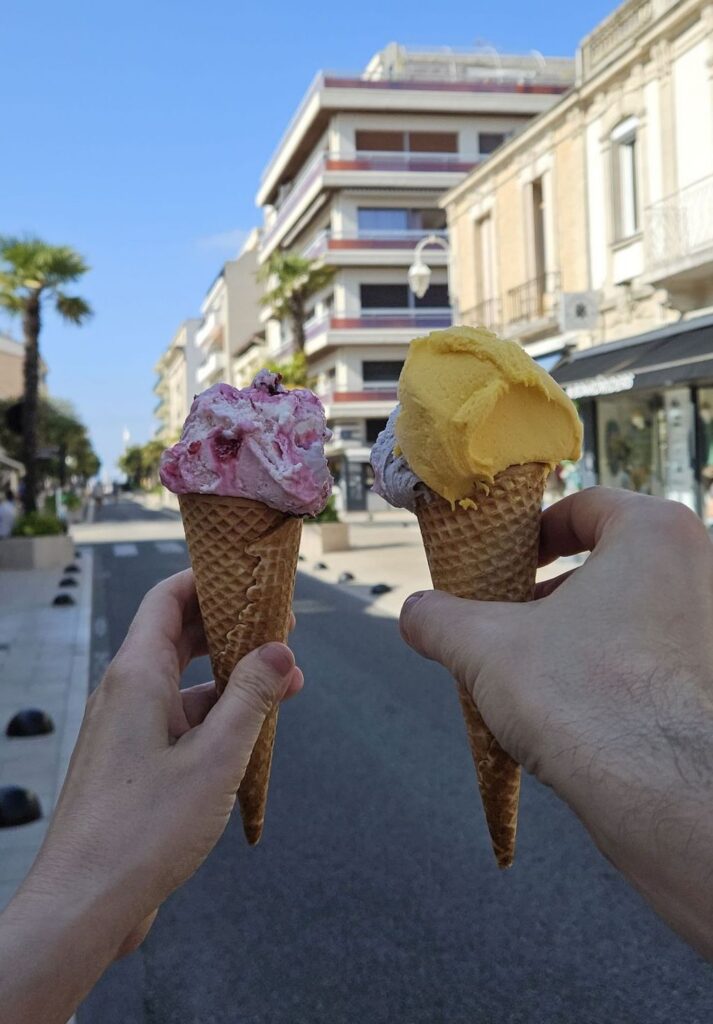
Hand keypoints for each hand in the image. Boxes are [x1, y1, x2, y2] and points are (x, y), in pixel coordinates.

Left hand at [0, 569, 302, 1023]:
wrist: (85, 903)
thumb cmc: (144, 830)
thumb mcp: (216, 757)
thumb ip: (251, 697)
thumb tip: (280, 650)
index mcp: (137, 674)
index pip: (169, 597)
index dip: (211, 579)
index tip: (256, 579)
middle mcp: (127, 692)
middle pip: (181, 636)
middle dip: (234, 629)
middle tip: (284, 631)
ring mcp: (129, 728)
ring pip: (186, 683)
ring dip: (233, 680)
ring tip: (287, 687)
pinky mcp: (134, 763)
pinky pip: (180, 721)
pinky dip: (217, 718)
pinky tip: (254, 736)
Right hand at [400, 487, 712, 958]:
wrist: (663, 797)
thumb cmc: (587, 699)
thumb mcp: (485, 647)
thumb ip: (440, 619)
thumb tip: (413, 614)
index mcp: (655, 532)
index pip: (584, 506)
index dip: (531, 533)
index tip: (504, 563)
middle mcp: (698, 569)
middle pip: (607, 560)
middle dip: (548, 590)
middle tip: (506, 617)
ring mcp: (709, 628)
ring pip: (629, 611)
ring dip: (574, 632)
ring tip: (527, 668)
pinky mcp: (707, 680)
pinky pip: (649, 656)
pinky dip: (606, 668)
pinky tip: (568, 705)